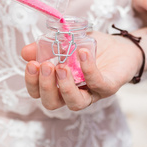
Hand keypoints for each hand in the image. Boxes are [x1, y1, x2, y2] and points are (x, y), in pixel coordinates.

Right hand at [21, 31, 142, 110]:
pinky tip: (83, 53)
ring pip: (75, 103)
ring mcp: (92, 93)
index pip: (39, 93)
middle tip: (45, 66)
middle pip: (53, 103)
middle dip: (45, 86)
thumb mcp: (64, 42)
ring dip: (65, 87)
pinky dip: (88, 69)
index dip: (32, 83)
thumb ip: (45, 47)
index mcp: (59, 85)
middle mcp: (74, 93)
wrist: (121, 47)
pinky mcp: (109, 87)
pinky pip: (97, 83)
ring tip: (61, 67)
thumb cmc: (92, 49)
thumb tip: (25, 52)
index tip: (31, 64)